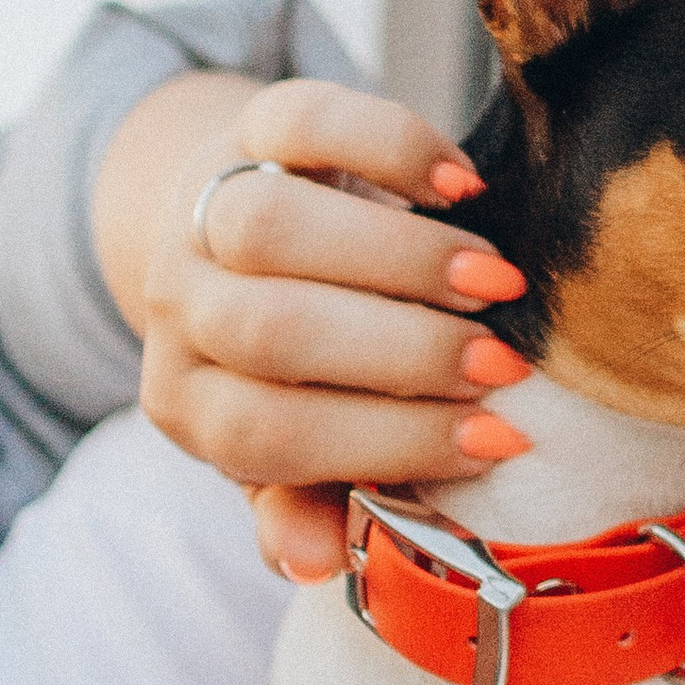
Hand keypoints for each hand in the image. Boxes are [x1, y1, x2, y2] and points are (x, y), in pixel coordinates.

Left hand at [103, 73, 535, 577]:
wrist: (231, 222)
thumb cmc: (290, 360)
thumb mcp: (293, 444)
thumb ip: (304, 498)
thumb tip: (313, 563)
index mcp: (189, 403)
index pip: (268, 438)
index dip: (387, 444)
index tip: (499, 442)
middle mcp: (180, 307)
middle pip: (269, 334)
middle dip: (400, 356)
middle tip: (504, 367)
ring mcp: (205, 210)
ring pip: (271, 227)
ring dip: (397, 259)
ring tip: (497, 284)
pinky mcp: (250, 125)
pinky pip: (303, 121)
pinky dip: (388, 146)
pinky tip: (461, 187)